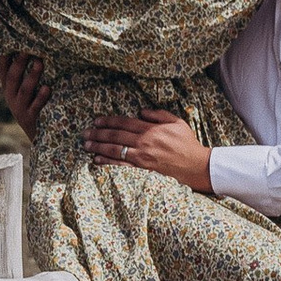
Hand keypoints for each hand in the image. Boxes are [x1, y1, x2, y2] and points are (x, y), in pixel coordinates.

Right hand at [0, 53, 50, 136]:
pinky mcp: (31, 119)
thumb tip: (34, 52)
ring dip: (32, 76)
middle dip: (19, 63)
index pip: (3, 72)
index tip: (11, 45)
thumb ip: (24, 76)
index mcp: (9, 90)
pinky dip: (41, 97)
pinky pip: (35, 106)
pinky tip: (48, 88)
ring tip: (40, 63)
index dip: (5, 59)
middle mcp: (11, 98)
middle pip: (12, 78)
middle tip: (28, 50)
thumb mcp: (24, 93)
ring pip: (24, 90)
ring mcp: (20, 109)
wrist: (38, 136)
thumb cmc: (33, 108)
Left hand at [85, 111, 213, 190]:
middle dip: (98, 133)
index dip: (109, 121)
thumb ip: (158, 114)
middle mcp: (144, 142)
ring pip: (115, 150)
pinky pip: (121, 165)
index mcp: (151, 129)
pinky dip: (108, 162)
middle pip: (116, 136)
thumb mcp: (176, 122)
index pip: (124, 123)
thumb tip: (141, 112)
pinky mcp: (142, 168)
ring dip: (99, 146)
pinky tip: (97, 159)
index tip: (96, 120)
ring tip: (86, 144)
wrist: (195, 165)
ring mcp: (142, 157)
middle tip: (85, 132)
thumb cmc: (186, 143)